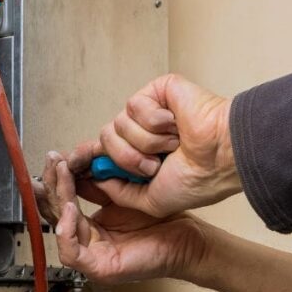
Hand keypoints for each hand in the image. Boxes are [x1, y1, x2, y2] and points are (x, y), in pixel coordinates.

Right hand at [35, 154, 209, 283]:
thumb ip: (99, 185)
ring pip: (59, 230)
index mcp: (90, 228)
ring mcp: (92, 257)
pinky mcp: (99, 269)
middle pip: (55, 214)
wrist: (187, 240)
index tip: (55, 159)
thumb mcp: (124, 195)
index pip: (62, 203)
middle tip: (53, 162)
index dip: (56, 180)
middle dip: (52, 185)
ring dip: (57, 200)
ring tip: (63, 176)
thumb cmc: (162, 221)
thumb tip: (78, 164)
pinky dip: (67, 231)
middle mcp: (87, 243)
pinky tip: (70, 207)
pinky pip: (71, 253)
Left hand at [66, 74, 240, 216]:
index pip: (103, 151)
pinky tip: (175, 125)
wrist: (220, 159)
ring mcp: (149, 111)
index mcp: (140, 155)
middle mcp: (142, 133)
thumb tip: (94, 179)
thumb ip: (119, 192)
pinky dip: (156, 122)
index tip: (72, 163)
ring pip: (117, 125)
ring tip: (172, 145)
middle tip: (155, 165)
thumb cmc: (197, 180)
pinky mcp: (157, 91)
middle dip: (127, 159)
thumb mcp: (150, 200)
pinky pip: (134, 106)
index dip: (86, 156)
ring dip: (145, 143)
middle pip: (105, 140)